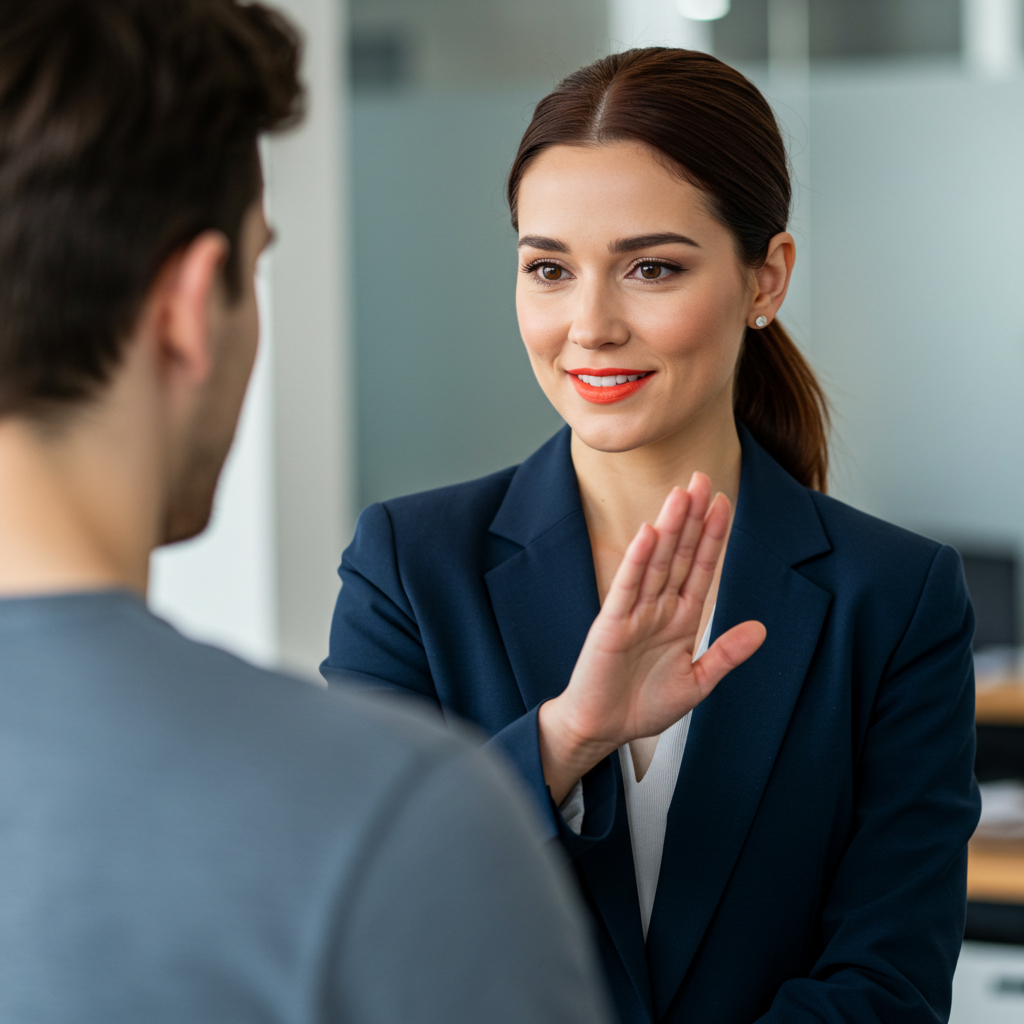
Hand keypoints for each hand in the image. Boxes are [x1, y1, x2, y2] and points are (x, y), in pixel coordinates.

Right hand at [538, 474, 766, 802]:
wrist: (603, 729)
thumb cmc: (643, 706)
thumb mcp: (697, 682)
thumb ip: (726, 654)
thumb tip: (761, 628)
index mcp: (679, 620)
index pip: (701, 569)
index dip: (713, 537)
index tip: (724, 504)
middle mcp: (658, 608)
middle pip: (679, 555)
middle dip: (692, 518)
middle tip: (702, 478)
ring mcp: (634, 612)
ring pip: (656, 562)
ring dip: (669, 528)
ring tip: (681, 494)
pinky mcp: (611, 624)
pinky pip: (627, 586)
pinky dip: (637, 560)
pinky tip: (648, 534)